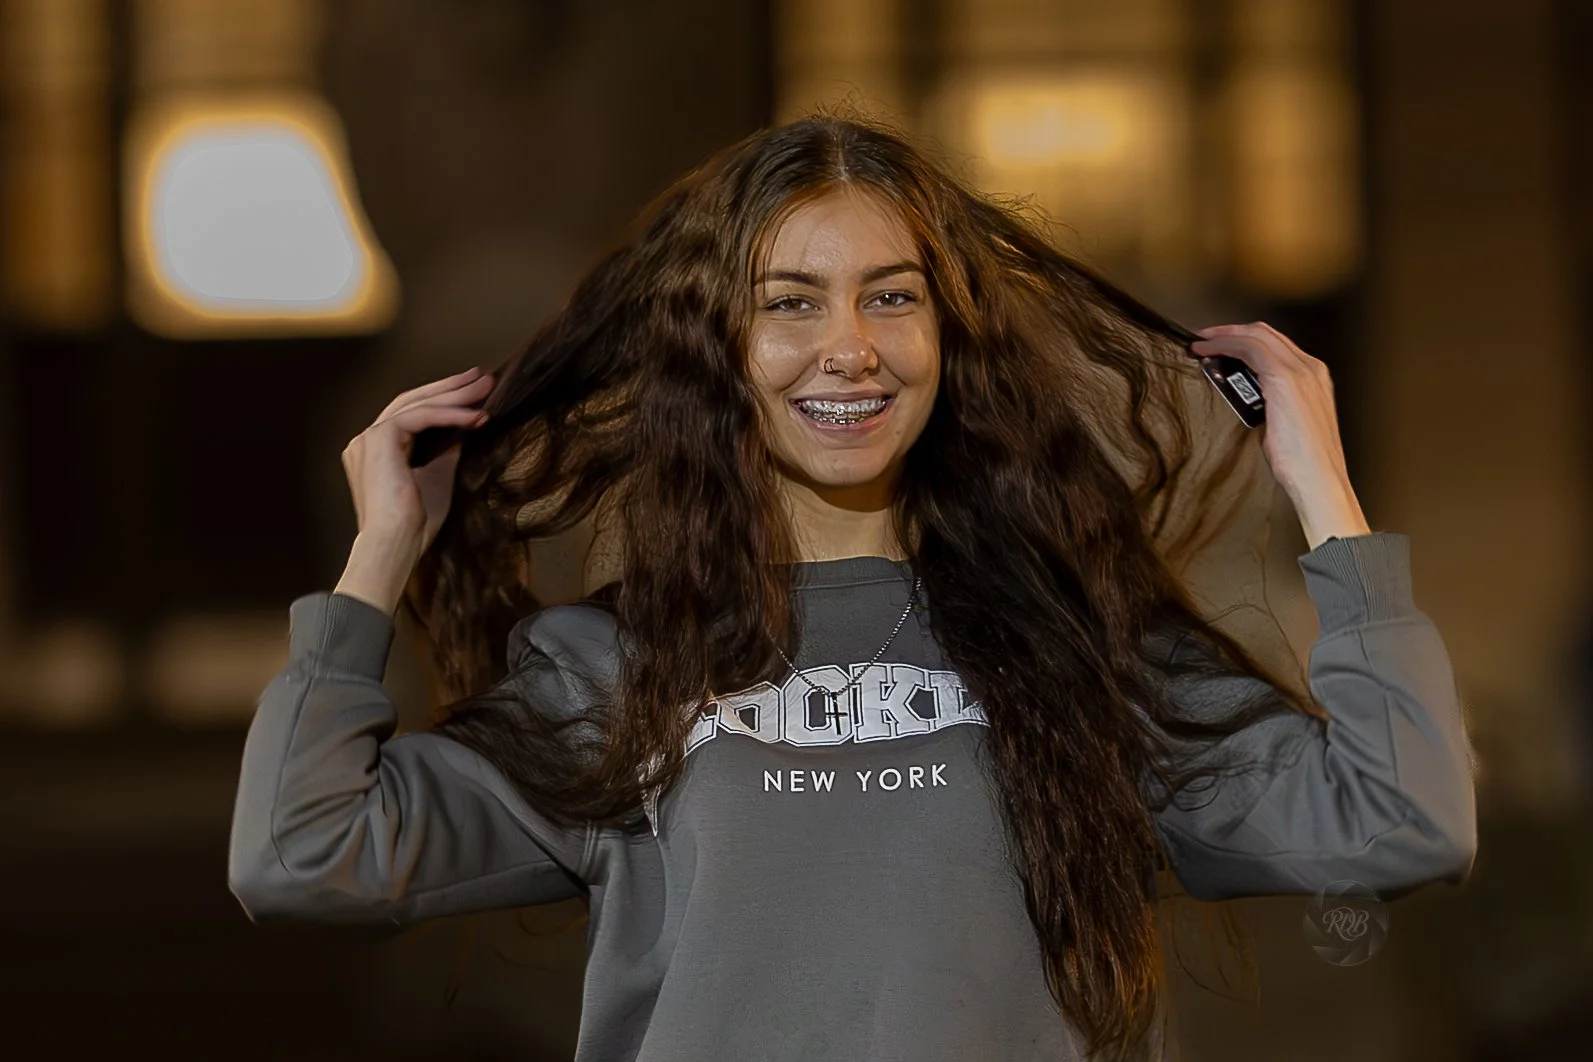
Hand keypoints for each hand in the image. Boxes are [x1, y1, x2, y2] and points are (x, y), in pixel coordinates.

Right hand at [340, 365, 494, 560]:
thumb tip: (462, 430)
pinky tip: (475, 417)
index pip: (411, 415)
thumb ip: (444, 452)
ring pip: (416, 404)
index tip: (473, 393)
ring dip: (454, 395)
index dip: (442, 401)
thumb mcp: (437, 478)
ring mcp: (368, 438)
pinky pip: (419, 416)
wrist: (395, 543)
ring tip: (485, 387)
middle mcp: (366, 441)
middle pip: (413, 402)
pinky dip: (449, 414)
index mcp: (376, 453)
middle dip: (450, 387)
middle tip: (482, 376)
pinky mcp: (379, 439)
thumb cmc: (415, 523)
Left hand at [1189, 322, 1370, 546]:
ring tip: (1200, 344)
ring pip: (1256, 335)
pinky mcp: (1285, 379)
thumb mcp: (1283, 423)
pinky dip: (1225, 345)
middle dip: (1230, 331)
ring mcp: (1300, 371)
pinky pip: (1250, 349)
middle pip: (1265, 333)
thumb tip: (1244, 399)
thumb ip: (1268, 403)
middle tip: (1203, 338)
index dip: (1244, 338)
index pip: (1275, 344)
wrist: (1318, 479)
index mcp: (1313, 377)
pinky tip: (1206, 353)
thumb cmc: (1301, 462)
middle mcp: (1310, 368)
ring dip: (1223, 336)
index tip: (1219, 344)